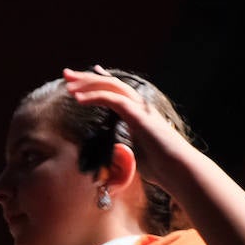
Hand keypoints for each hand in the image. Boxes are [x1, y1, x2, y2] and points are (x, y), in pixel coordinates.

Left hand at [61, 66, 189, 186]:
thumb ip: (125, 151)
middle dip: (86, 78)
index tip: (81, 82)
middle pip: (110, 84)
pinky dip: (94, 96)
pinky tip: (78, 98)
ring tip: (68, 83)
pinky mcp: (138, 114)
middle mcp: (139, 106)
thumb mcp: (138, 157)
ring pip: (110, 86)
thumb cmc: (162, 168)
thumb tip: (118, 150)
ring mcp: (140, 108)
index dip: (97, 84)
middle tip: (66, 74)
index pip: (115, 93)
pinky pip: (112, 99)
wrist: (178, 170)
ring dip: (87, 83)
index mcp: (138, 114)